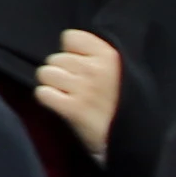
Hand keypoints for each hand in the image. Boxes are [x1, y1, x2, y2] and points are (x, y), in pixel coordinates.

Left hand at [32, 26, 123, 157]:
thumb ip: (97, 54)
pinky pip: (42, 93)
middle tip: (77, 88)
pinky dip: (48, 99)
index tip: (81, 66)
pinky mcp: (73, 109)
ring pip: (45, 74)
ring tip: (69, 96)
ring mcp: (84, 89)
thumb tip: (68, 42)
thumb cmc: (122, 103)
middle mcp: (95, 70)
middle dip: (62, 72)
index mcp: (109, 55)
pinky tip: (62, 106)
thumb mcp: (121, 70)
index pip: (70, 37)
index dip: (71, 52)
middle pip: (55, 58)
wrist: (133, 139)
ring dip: (53, 85)